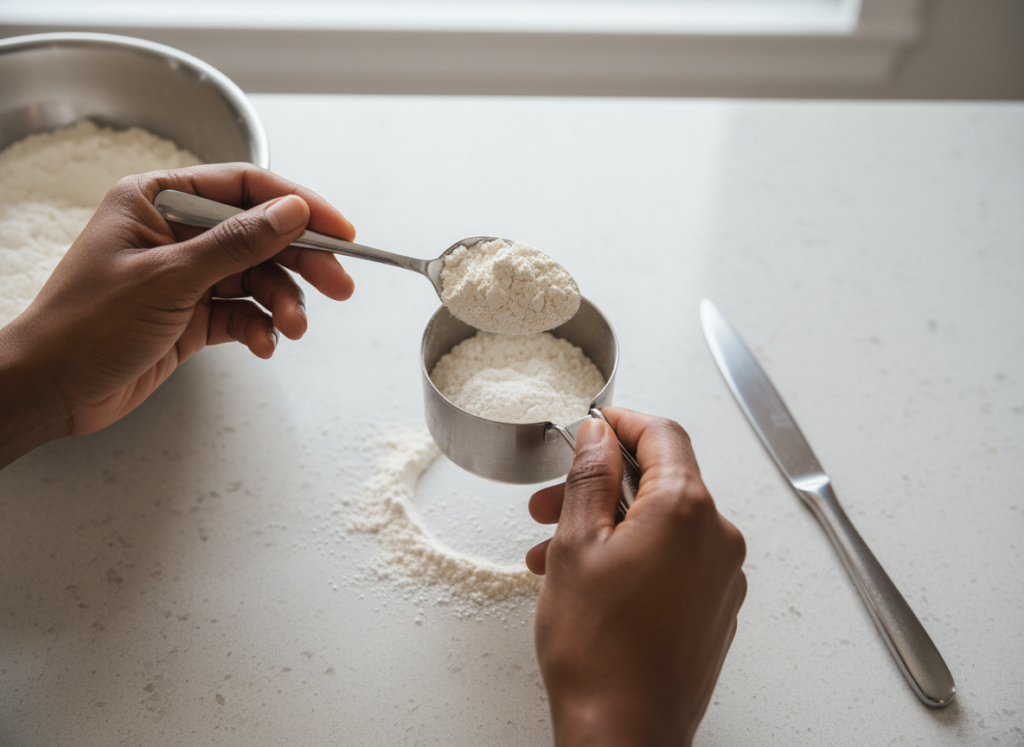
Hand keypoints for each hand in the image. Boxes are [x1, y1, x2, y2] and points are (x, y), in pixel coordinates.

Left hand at [0, 163, 354, 467]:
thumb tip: (292, 212)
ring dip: (282, 303)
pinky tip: (264, 345)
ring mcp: (187, 276)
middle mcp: (177, 234)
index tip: (340, 230)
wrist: (52, 391)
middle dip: (302, 262)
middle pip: (261, 235)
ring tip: (293, 329)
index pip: (244, 188)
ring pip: (257, 278)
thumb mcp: (168, 278)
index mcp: (158, 201)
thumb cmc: (86, 326)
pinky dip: (260, 329)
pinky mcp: (193, 316)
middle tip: (339, 286)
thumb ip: (236, 243)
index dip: (298, 206)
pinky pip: (243, 313)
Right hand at [528, 408, 745, 746]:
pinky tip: (589, 580)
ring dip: (608, 526)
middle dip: (600, 485)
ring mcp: (721, 577)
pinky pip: (675, 560)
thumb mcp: (576, 545)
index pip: (663, 434)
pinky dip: (633, 556)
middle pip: (660, 481)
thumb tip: (598, 436)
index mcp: (686, 511)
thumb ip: (590, 477)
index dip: (622, 422)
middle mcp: (717, 539)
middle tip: (551, 503)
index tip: (593, 425)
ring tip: (555, 553)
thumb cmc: (598, 652)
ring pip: (662, 524)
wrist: (624, 734)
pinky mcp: (715, 608)